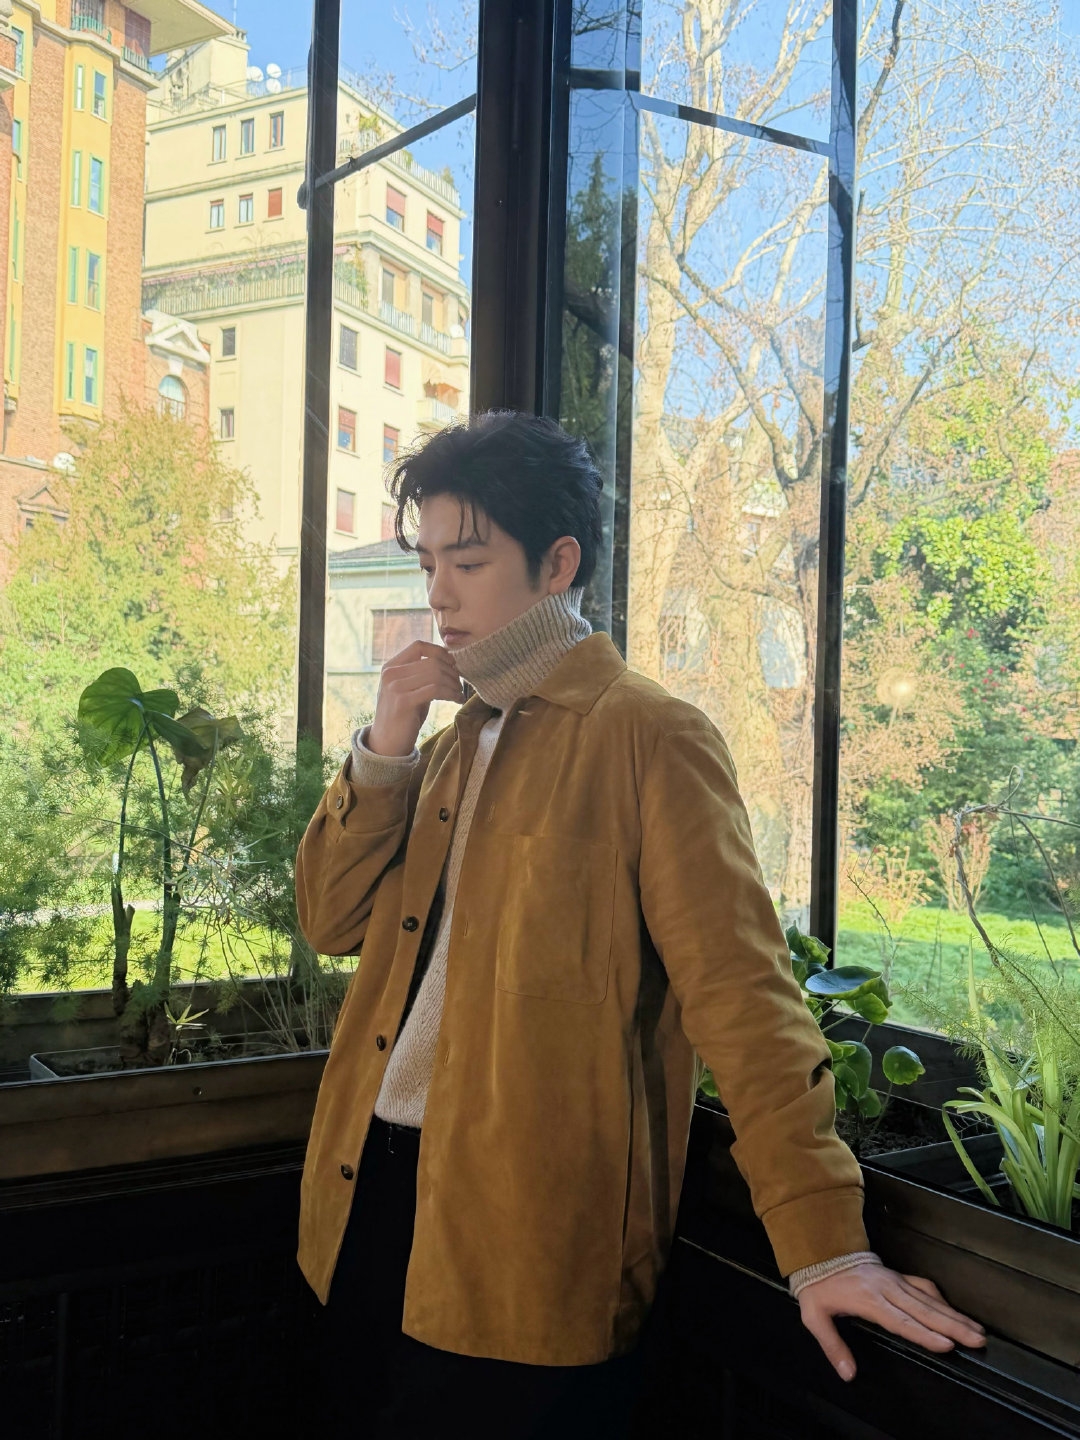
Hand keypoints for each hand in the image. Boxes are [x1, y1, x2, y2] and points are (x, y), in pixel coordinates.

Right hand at [367, 640, 465, 756]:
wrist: (387, 743)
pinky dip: (451, 693)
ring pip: (435, 674)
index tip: (452, 664)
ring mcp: (395, 687)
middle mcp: (390, 674)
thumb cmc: (403, 715)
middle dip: (451, 672)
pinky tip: (456, 700)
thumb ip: (422, 674)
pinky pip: (435, 689)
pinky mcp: (403, 702)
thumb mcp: (409, 689)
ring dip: (453, 683)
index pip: (419, 646)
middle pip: (431, 661)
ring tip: (458, 693)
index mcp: (390, 667)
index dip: (440, 652)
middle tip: (459, 684)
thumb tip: (449, 660)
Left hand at [798, 1263, 985, 1380]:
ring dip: (954, 1315)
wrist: (820, 1250)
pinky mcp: (897, 1275)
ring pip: (930, 1298)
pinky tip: (954, 1311)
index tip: (947, 1344)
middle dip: (953, 1326)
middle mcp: (886, 1288)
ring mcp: (894, 1280)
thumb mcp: (815, 1316)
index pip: (901, 1321)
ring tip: (977, 1330)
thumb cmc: (818, 1287)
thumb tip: (848, 1374)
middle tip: (978, 1340)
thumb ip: (832, 1345)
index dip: (925, 1334)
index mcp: (868, 1299)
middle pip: (925, 1310)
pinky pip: (924, 1286)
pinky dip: (942, 1300)